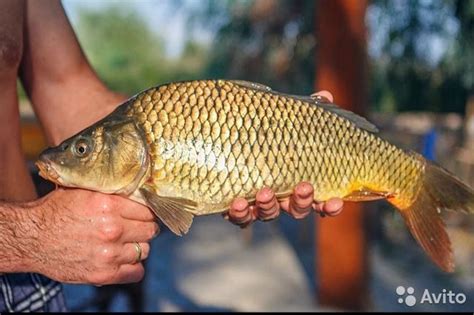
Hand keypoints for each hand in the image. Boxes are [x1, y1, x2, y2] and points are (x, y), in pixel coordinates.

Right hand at [26, 188, 157, 284]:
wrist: (31, 238)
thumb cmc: (55, 212)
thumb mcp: (83, 192)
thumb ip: (111, 192)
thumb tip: (136, 189)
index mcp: (109, 205)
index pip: (147, 210)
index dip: (144, 213)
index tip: (141, 215)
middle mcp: (113, 229)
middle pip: (150, 230)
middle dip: (144, 228)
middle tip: (135, 229)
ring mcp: (110, 253)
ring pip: (145, 250)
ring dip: (137, 247)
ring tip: (125, 244)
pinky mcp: (104, 274)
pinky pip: (136, 272)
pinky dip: (133, 267)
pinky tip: (124, 261)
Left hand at [224, 90, 343, 226]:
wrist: (221, 139)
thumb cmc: (261, 132)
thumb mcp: (282, 120)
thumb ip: (304, 112)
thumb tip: (325, 94)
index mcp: (297, 181)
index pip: (320, 199)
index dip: (330, 205)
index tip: (337, 201)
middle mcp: (280, 196)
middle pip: (296, 209)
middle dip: (301, 201)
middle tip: (303, 188)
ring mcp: (258, 203)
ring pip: (268, 213)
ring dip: (268, 206)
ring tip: (264, 192)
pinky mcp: (235, 207)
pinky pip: (239, 217)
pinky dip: (240, 213)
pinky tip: (237, 203)